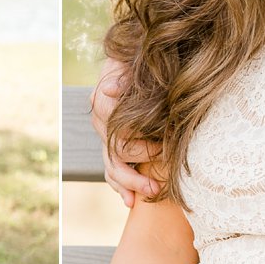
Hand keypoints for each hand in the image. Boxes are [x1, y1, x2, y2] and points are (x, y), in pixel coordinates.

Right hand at [90, 59, 163, 206]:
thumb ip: (125, 75)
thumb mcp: (135, 63)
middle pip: (113, 152)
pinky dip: (120, 186)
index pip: (113, 128)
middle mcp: (100, 120)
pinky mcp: (111, 147)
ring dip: (130, 182)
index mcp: (102, 100)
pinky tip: (130, 201)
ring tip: (152, 193)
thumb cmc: (142, 62)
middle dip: (137, 168)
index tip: (163, 147)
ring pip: (111, 165)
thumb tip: (111, 89)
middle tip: (161, 180)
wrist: (138, 62)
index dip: (138, 141)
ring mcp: (105, 136)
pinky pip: (110, 170)